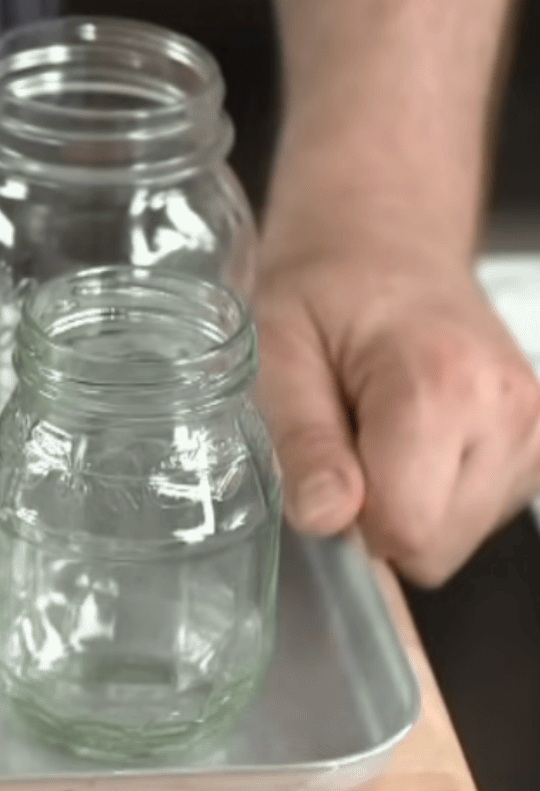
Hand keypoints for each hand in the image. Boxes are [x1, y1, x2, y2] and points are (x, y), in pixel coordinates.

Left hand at [255, 250, 539, 585]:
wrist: (386, 245)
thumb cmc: (324, 290)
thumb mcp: (276, 355)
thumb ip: (304, 441)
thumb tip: (326, 519)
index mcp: (442, 386)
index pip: (406, 529)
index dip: (348, 524)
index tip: (322, 474)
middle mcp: (508, 410)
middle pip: (435, 545)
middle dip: (377, 516)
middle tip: (345, 443)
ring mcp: (534, 428)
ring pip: (458, 538)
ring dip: (406, 505)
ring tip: (377, 430)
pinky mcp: (537, 442)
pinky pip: (477, 515)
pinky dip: (435, 494)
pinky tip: (412, 438)